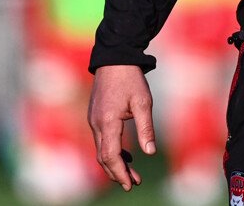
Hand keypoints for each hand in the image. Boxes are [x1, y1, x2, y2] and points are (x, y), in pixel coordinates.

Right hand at [88, 64, 156, 190]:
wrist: (114, 58)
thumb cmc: (130, 79)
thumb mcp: (143, 102)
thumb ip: (146, 128)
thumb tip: (150, 152)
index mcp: (107, 122)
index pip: (110, 155)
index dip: (120, 172)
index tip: (130, 185)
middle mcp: (96, 123)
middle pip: (103, 157)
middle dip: (118, 173)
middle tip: (134, 184)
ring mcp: (94, 120)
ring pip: (102, 149)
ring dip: (116, 163)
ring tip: (133, 175)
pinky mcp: (96, 116)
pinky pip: (102, 140)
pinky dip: (113, 151)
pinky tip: (127, 155)